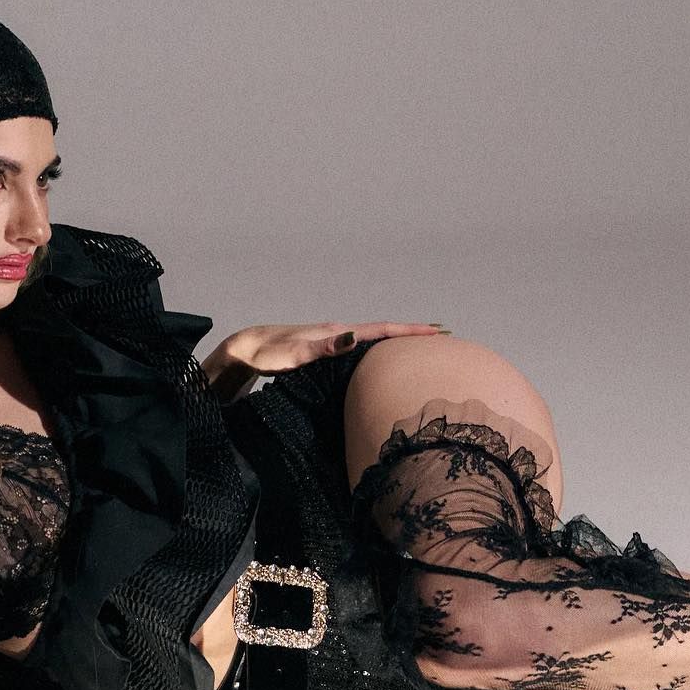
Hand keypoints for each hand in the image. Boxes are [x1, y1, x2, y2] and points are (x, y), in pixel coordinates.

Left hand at [212, 321, 449, 378]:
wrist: (246, 348)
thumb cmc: (269, 354)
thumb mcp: (296, 355)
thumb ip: (325, 347)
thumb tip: (355, 336)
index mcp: (338, 331)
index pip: (382, 330)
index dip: (411, 332)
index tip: (439, 332)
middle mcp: (340, 332)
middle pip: (385, 331)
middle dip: (413, 334)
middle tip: (443, 338)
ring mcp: (334, 339)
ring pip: (374, 339)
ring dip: (398, 341)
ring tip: (422, 347)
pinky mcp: (327, 349)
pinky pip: (362, 348)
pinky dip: (380, 350)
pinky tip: (383, 359)